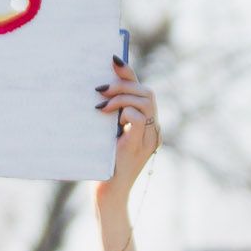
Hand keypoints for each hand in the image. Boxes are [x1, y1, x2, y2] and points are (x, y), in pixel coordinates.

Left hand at [92, 62, 159, 249]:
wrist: (106, 193)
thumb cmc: (103, 163)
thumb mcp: (106, 133)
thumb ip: (109, 114)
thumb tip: (98, 86)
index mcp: (145, 123)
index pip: (142, 90)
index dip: (129, 72)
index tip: (112, 57)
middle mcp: (153, 129)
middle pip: (146, 92)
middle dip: (122, 84)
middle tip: (99, 89)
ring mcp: (149, 138)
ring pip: (145, 101)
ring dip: (121, 97)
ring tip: (100, 106)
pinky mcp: (140, 146)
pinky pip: (139, 119)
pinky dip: (124, 113)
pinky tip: (108, 119)